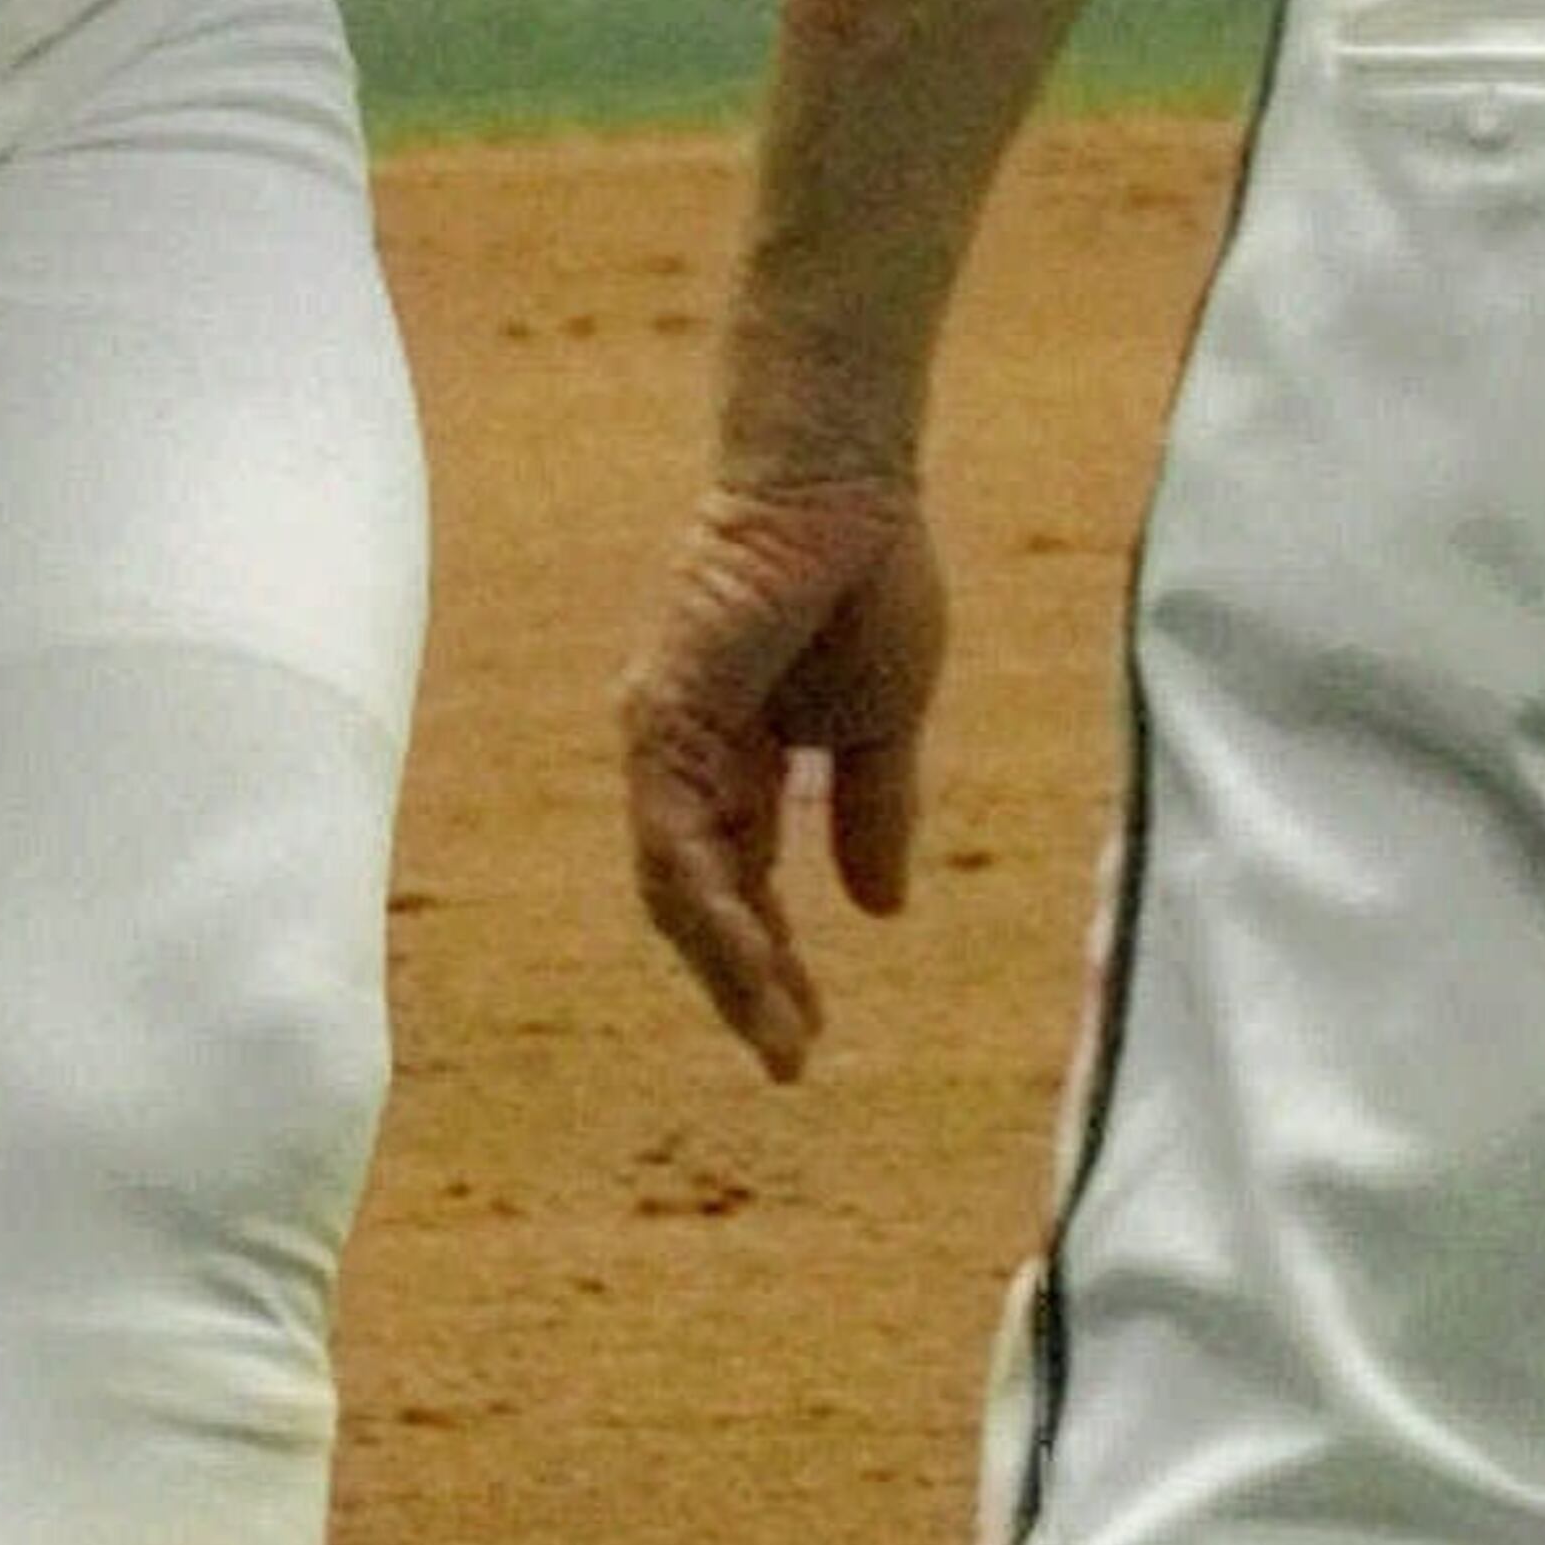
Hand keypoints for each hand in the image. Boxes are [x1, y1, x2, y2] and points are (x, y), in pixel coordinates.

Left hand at [620, 475, 948, 1081]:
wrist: (850, 484)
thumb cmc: (867, 578)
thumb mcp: (882, 725)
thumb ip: (871, 812)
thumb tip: (878, 913)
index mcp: (737, 757)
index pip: (739, 885)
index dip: (771, 963)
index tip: (807, 1038)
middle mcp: (685, 756)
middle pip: (699, 900)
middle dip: (744, 985)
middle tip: (788, 1060)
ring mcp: (665, 736)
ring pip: (677, 886)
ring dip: (728, 966)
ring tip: (779, 1036)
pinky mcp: (663, 713)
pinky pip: (675, 835)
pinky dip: (711, 905)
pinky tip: (754, 959)